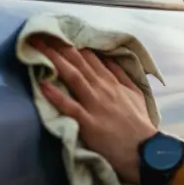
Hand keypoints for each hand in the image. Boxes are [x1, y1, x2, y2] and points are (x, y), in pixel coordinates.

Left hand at [29, 36, 155, 183]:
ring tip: (38, 49)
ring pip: (73, 78)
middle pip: (78, 63)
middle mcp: (103, 89)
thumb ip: (121, 76)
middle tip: (40, 34)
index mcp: (112, 82)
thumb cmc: (139, 124)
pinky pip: (70, 106)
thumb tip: (108, 59)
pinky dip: (56, 95)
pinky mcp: (89, 123)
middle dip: (58, 47)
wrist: (144, 150)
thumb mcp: (135, 94)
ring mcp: (95, 105)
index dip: (73, 45)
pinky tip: (43, 84)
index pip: (90, 58)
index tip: (57, 35)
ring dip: (55, 62)